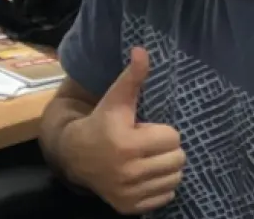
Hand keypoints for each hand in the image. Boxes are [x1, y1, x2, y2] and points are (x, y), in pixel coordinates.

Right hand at [64, 47, 184, 213]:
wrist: (75, 155)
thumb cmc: (102, 122)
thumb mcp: (116, 98)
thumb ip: (133, 76)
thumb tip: (142, 50)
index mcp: (127, 144)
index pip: (173, 138)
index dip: (163, 131)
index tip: (147, 129)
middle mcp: (129, 172)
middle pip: (178, 160)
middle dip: (168, 150)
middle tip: (151, 144)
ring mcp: (129, 193)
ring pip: (174, 179)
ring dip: (166, 168)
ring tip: (150, 158)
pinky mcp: (129, 207)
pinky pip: (165, 197)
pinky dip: (160, 186)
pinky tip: (145, 174)